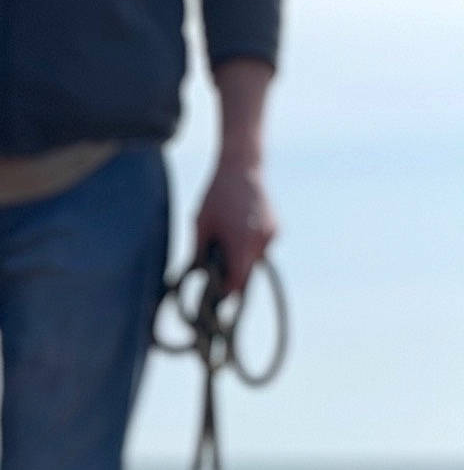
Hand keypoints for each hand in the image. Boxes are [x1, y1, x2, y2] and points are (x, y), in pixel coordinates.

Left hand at [193, 156, 276, 294]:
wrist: (242, 168)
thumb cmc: (216, 197)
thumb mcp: (199, 226)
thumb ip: (198, 255)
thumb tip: (194, 279)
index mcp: (242, 243)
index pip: (237, 283)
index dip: (224, 294)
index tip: (212, 302)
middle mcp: (262, 241)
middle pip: (247, 275)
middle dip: (231, 280)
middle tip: (213, 281)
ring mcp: (272, 234)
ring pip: (254, 263)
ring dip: (239, 263)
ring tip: (223, 246)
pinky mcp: (276, 229)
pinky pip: (260, 249)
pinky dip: (248, 250)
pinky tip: (236, 234)